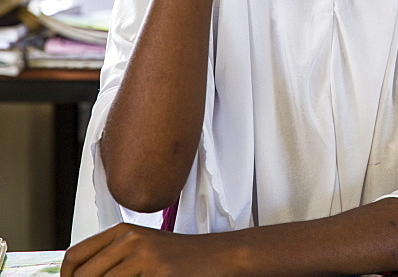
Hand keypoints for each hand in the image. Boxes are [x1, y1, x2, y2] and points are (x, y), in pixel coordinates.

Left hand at [61, 223, 238, 275]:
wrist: (217, 255)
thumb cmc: (180, 256)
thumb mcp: (143, 247)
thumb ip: (114, 257)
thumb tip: (81, 276)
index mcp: (123, 231)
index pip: (74, 256)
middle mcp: (130, 240)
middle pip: (84, 276)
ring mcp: (144, 257)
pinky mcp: (158, 273)